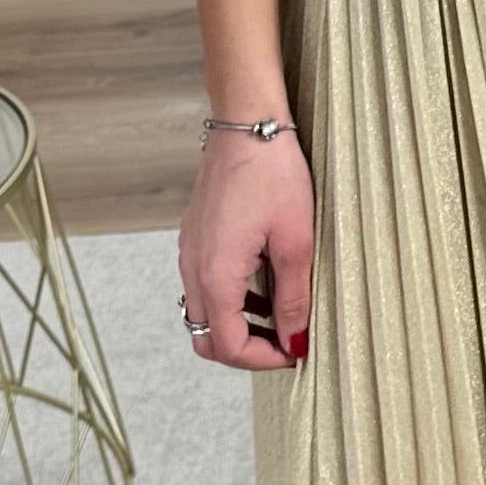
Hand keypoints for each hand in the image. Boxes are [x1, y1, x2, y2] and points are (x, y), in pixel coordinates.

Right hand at [179, 129, 313, 372]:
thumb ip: (293, 298)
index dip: (263, 360)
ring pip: (204, 313)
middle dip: (245, 350)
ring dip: (239, 324)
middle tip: (284, 342)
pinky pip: (204, 286)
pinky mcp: (195, 238)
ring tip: (281, 314)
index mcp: (216, 274)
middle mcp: (193, 268)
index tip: (294, 352)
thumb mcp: (296, 241)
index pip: (228, 346)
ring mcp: (189, 252)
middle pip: (207, 338)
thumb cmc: (273, 174)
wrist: (246, 124)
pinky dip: (231, 299)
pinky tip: (264, 285)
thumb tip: (295, 340)